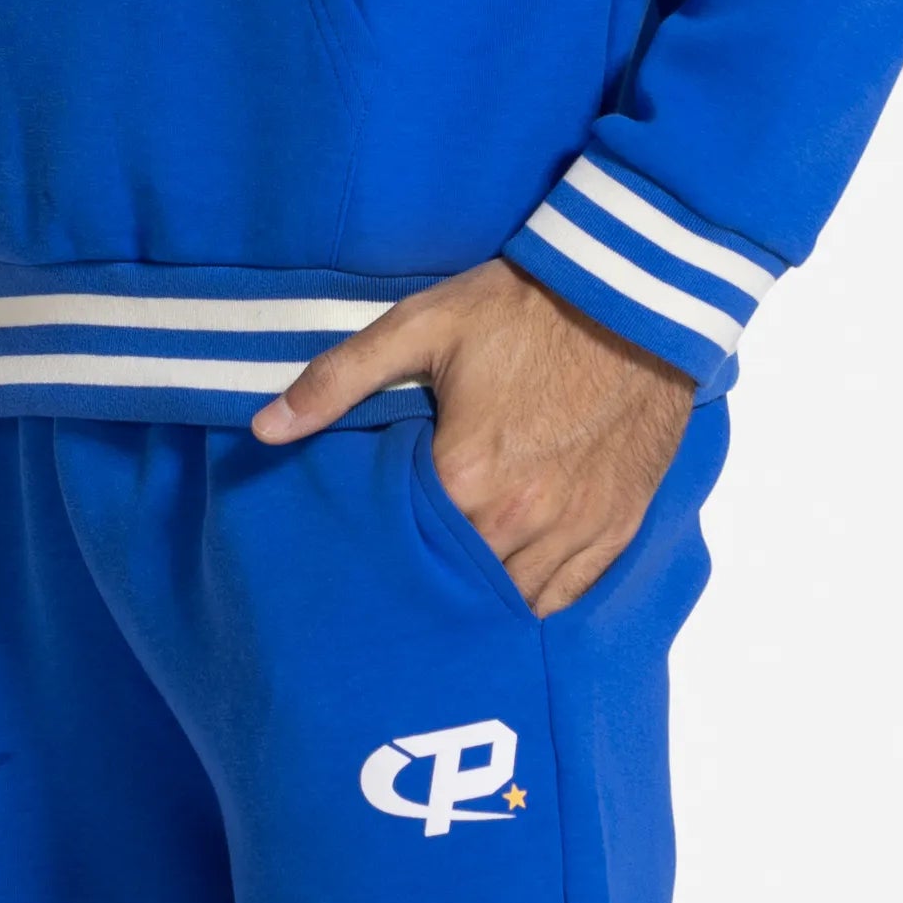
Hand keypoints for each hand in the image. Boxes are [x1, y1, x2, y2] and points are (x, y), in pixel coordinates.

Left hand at [254, 257, 691, 613]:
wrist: (636, 299)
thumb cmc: (525, 308)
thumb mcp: (422, 326)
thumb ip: (338, 380)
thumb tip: (265, 428)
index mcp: (466, 478)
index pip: (405, 554)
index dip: (380, 560)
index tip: (362, 561)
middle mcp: (522, 519)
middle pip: (457, 589)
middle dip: (428, 591)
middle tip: (398, 588)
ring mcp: (574, 529)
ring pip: (513, 604)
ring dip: (479, 603)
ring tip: (447, 601)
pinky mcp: (615, 528)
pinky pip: (567, 598)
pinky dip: (533, 603)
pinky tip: (505, 598)